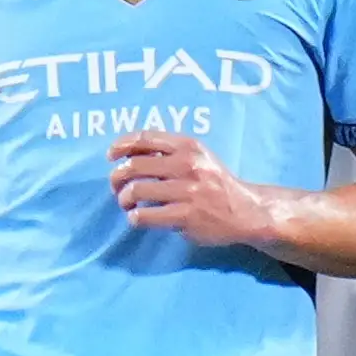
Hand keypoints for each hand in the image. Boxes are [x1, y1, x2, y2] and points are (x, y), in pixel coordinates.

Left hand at [109, 130, 277, 247]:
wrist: (245, 211)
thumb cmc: (214, 183)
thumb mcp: (197, 157)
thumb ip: (169, 152)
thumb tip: (128, 152)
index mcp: (187, 146)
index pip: (145, 138)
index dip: (121, 145)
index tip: (110, 156)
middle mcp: (187, 165)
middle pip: (134, 166)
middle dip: (116, 177)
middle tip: (116, 187)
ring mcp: (187, 191)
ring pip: (136, 190)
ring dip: (123, 199)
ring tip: (126, 204)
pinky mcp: (185, 216)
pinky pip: (145, 215)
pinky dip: (134, 217)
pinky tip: (137, 218)